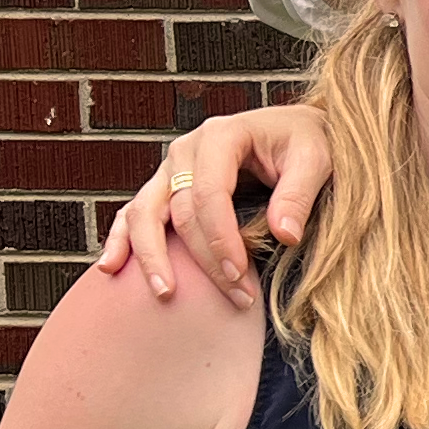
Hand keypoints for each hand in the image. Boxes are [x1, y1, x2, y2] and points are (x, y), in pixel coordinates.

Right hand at [94, 105, 335, 304]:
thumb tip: (285, 235)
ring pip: (145, 213)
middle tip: (234, 297)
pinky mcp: (166, 185)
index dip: (221, 239)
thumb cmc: (308, 142)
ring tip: (164, 293)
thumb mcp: (316, 159)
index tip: (240, 276)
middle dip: (204, 259)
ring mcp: (171, 167)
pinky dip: (122, 239)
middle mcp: (187, 149)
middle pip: (180, 211)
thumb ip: (299, 194)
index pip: (209, 195)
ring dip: (150, 255)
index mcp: (221, 135)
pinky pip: (135, 213)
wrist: (297, 130)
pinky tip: (111, 266)